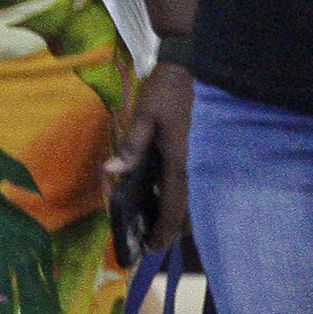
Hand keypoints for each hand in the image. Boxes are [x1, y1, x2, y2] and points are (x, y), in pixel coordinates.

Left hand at [111, 63, 193, 255]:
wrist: (193, 67)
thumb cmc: (167, 92)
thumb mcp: (144, 116)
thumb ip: (131, 146)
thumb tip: (110, 172)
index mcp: (181, 161)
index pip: (174, 205)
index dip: (163, 229)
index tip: (153, 246)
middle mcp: (196, 165)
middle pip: (187, 208)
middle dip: (171, 227)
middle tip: (154, 241)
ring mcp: (202, 159)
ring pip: (193, 197)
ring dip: (177, 213)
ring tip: (158, 224)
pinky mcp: (202, 151)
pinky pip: (194, 183)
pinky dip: (182, 196)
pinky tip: (165, 195)